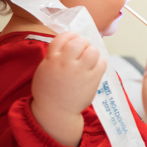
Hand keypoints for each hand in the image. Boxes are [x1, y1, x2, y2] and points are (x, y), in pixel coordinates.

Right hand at [31, 31, 105, 146]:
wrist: (55, 111)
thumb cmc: (49, 90)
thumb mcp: (45, 69)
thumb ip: (55, 56)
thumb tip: (70, 44)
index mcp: (51, 59)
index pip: (63, 38)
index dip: (71, 35)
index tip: (75, 38)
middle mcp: (65, 63)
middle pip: (79, 42)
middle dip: (84, 42)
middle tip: (85, 49)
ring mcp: (79, 71)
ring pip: (92, 51)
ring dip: (93, 52)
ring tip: (91, 58)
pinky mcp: (91, 80)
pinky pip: (102, 63)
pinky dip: (100, 62)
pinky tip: (95, 67)